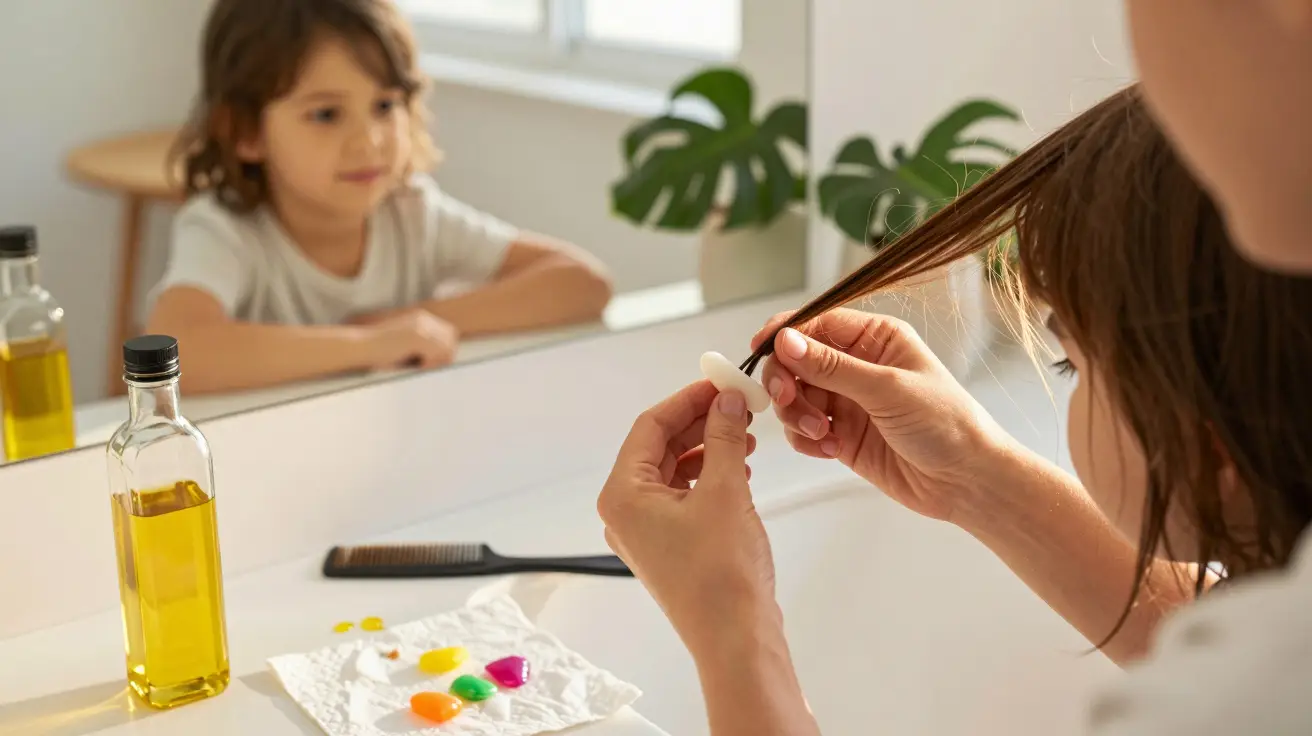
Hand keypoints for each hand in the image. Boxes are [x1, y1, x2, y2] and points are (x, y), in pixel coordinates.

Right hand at [363, 308, 458, 369]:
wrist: (360, 347)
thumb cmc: (379, 351)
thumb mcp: (405, 344)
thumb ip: (424, 346)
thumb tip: (446, 356)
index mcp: (421, 318)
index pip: (449, 333)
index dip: (444, 351)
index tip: (430, 362)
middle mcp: (423, 318)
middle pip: (451, 339)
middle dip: (444, 356)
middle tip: (426, 366)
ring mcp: (420, 326)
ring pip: (446, 347)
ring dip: (437, 361)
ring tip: (420, 366)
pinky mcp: (417, 336)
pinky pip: (437, 353)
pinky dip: (430, 364)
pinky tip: (416, 366)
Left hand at [597, 381, 776, 654]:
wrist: (735, 639)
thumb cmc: (722, 575)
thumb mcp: (725, 490)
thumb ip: (723, 437)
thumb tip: (726, 401)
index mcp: (623, 494)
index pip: (650, 426)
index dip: (687, 399)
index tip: (720, 383)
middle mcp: (625, 511)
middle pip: (660, 447)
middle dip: (701, 423)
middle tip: (738, 405)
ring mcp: (645, 531)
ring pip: (674, 471)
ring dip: (709, 449)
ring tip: (746, 437)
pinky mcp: (668, 546)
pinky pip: (683, 496)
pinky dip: (710, 477)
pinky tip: (739, 470)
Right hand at [753, 308, 1011, 521]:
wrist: (966, 482)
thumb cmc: (946, 425)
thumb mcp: (887, 389)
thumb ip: (832, 367)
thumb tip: (786, 341)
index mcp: (875, 339)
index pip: (816, 322)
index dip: (785, 334)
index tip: (761, 348)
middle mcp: (857, 366)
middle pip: (796, 360)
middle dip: (786, 381)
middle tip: (787, 400)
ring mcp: (847, 401)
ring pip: (794, 397)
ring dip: (796, 415)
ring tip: (824, 433)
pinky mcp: (842, 435)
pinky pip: (802, 430)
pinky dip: (805, 440)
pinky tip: (830, 449)